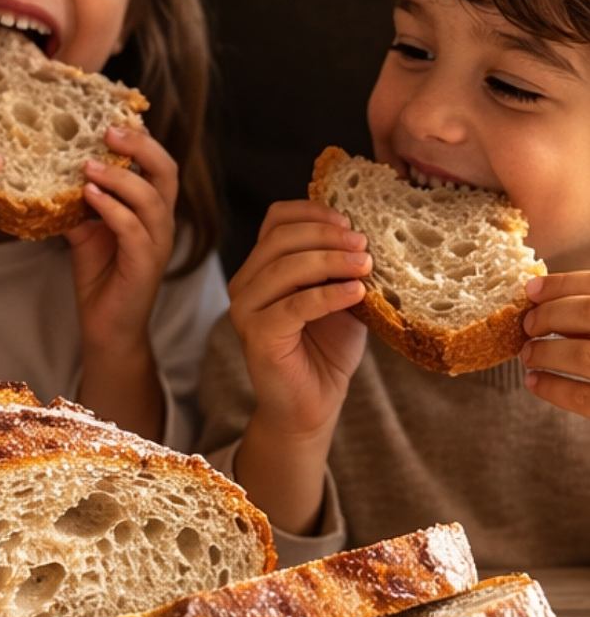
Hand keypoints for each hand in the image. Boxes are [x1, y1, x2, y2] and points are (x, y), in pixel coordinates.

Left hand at [67, 127, 176, 436]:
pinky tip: (88, 197)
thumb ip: (77, 201)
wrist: (107, 330)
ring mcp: (157, 244)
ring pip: (152, 198)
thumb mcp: (85, 229)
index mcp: (150, 208)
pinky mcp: (145, 266)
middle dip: (139, 146)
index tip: (108, 117)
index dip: (139, 137)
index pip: (156, 161)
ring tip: (88, 166)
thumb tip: (47, 169)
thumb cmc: (100, 277)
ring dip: (120, 177)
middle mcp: (161, 221)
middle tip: (106, 130)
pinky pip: (134, 229)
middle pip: (166, 170)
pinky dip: (113, 209)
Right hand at [229, 199, 370, 437]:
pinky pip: (294, 305)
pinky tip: (356, 293)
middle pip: (280, 238)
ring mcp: (246, 309)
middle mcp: (246, 282)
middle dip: (327, 235)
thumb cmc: (327, 349)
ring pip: (285, 267)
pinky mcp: (257, 335)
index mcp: (262, 266)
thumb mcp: (340, 296)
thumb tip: (370, 235)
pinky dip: (328, 294)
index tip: (349, 219)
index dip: (312, 212)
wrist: (313, 404)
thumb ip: (344, 266)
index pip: (277, 218)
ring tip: (366, 266)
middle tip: (363, 244)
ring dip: (331, 261)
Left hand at [522, 272, 589, 417]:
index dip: (561, 285)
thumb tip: (547, 302)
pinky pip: (583, 397)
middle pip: (588, 313)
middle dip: (550, 316)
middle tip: (529, 325)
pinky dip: (552, 387)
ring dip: (546, 352)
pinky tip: (535, 380)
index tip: (532, 289)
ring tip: (529, 354)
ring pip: (583, 356)